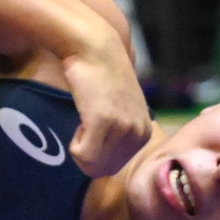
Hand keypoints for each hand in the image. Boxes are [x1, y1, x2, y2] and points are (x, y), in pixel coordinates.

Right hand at [57, 35, 151, 176]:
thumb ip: (119, 135)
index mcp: (144, 134)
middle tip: (87, 121)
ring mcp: (123, 129)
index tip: (95, 123)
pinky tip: (82, 116)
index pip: (112, 167)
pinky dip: (74, 142)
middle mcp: (139, 134)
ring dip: (79, 145)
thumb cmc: (100, 78)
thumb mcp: (121, 111)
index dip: (94, 150)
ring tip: (86, 116)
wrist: (95, 49)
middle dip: (86, 152)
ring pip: (90, 164)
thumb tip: (99, 166)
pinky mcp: (104, 122)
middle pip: (101, 170)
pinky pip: (82, 154)